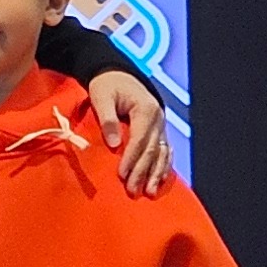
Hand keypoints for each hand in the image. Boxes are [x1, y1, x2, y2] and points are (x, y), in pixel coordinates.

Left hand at [92, 73, 173, 194]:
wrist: (116, 74)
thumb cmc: (106, 85)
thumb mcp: (101, 97)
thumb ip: (108, 120)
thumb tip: (114, 144)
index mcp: (146, 109)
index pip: (139, 140)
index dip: (131, 159)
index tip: (122, 176)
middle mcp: (158, 119)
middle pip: (151, 150)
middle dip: (142, 172)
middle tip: (133, 191)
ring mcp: (161, 125)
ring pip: (162, 153)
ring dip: (155, 173)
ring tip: (149, 192)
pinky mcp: (158, 129)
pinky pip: (164, 150)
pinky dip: (163, 165)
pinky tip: (160, 180)